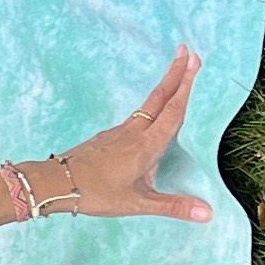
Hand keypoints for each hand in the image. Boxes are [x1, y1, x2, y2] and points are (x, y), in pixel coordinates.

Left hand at [26, 45, 213, 222]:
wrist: (55, 183)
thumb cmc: (95, 192)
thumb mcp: (137, 203)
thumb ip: (173, 206)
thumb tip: (209, 214)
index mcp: (146, 145)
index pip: (173, 111)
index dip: (186, 86)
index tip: (196, 62)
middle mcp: (134, 132)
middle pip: (159, 97)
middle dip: (176, 73)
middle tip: (189, 51)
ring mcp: (119, 132)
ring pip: (147, 105)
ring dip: (164, 87)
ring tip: (176, 73)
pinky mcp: (108, 137)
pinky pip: (136, 117)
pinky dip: (150, 106)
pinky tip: (150, 113)